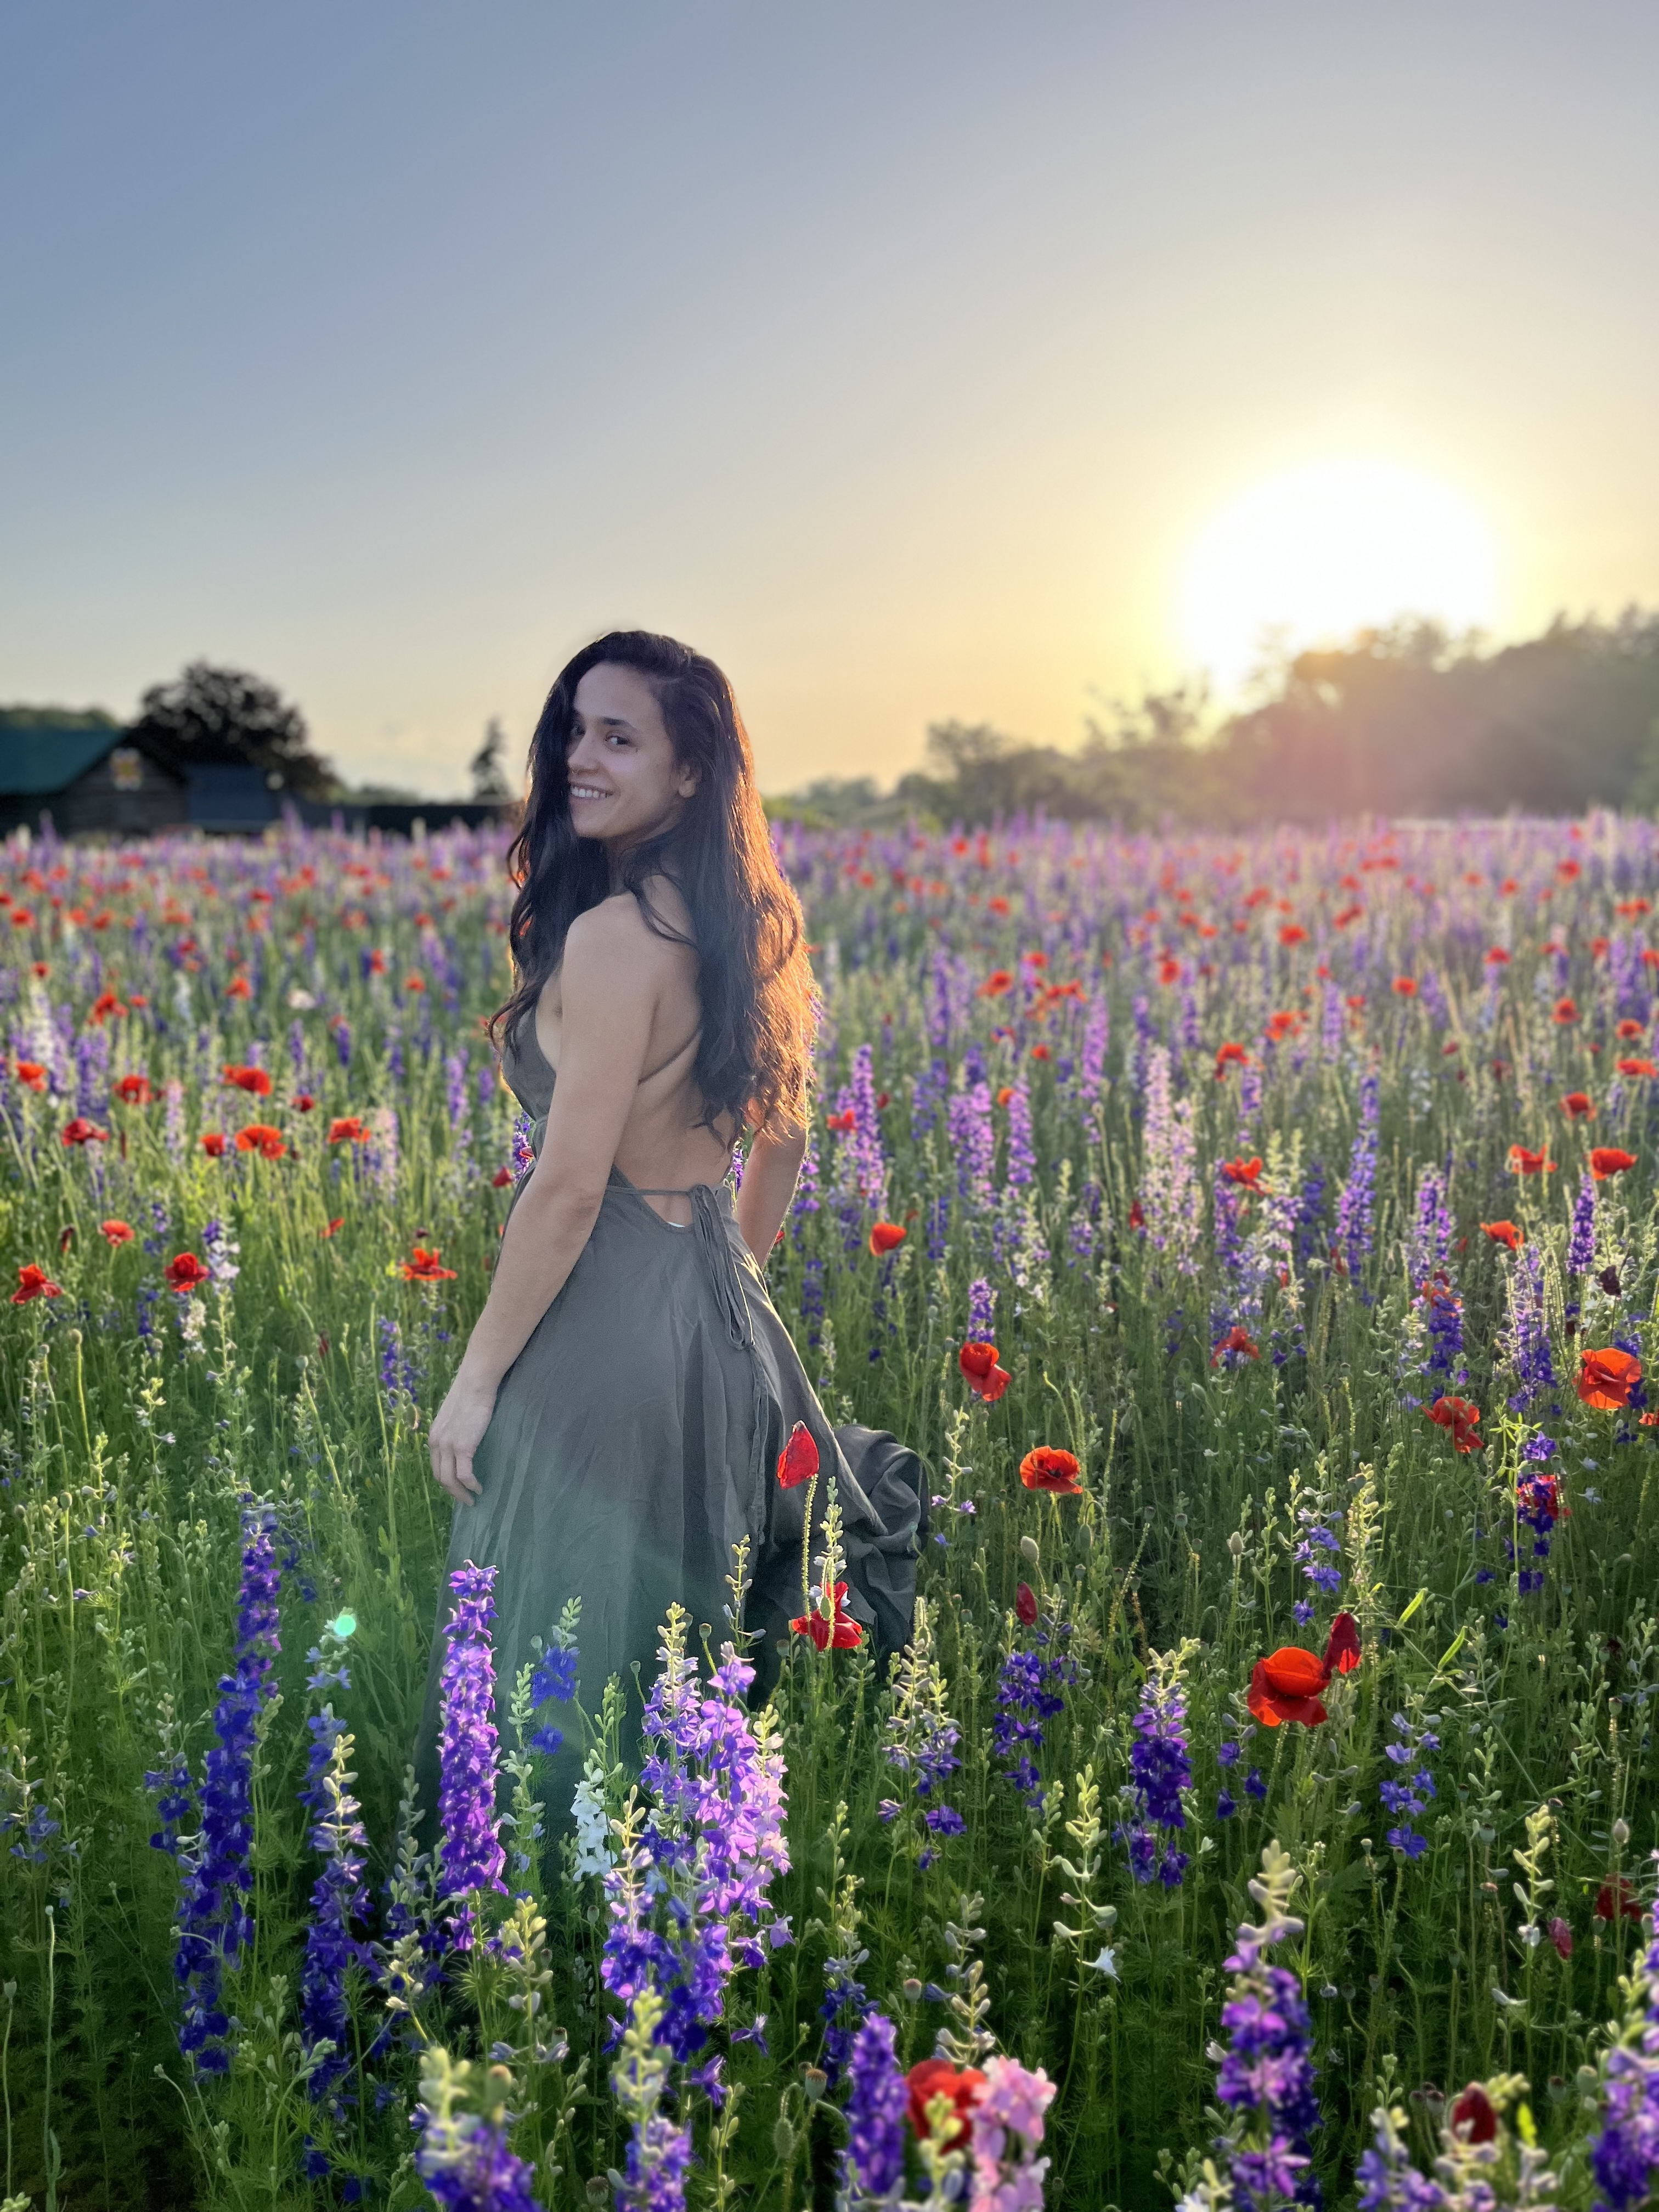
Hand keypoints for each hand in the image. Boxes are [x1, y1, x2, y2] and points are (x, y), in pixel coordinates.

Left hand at [429, 1367, 498, 1504]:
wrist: (475, 1382)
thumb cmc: (470, 1394)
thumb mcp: (455, 1416)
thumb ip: (454, 1430)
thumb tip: (464, 1440)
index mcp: (434, 1437)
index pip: (436, 1467)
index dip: (446, 1481)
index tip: (457, 1488)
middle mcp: (436, 1444)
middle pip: (440, 1478)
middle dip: (453, 1492)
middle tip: (465, 1500)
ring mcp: (448, 1446)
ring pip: (450, 1481)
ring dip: (460, 1494)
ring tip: (472, 1499)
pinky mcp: (462, 1447)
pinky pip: (464, 1475)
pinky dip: (471, 1485)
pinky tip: (478, 1488)